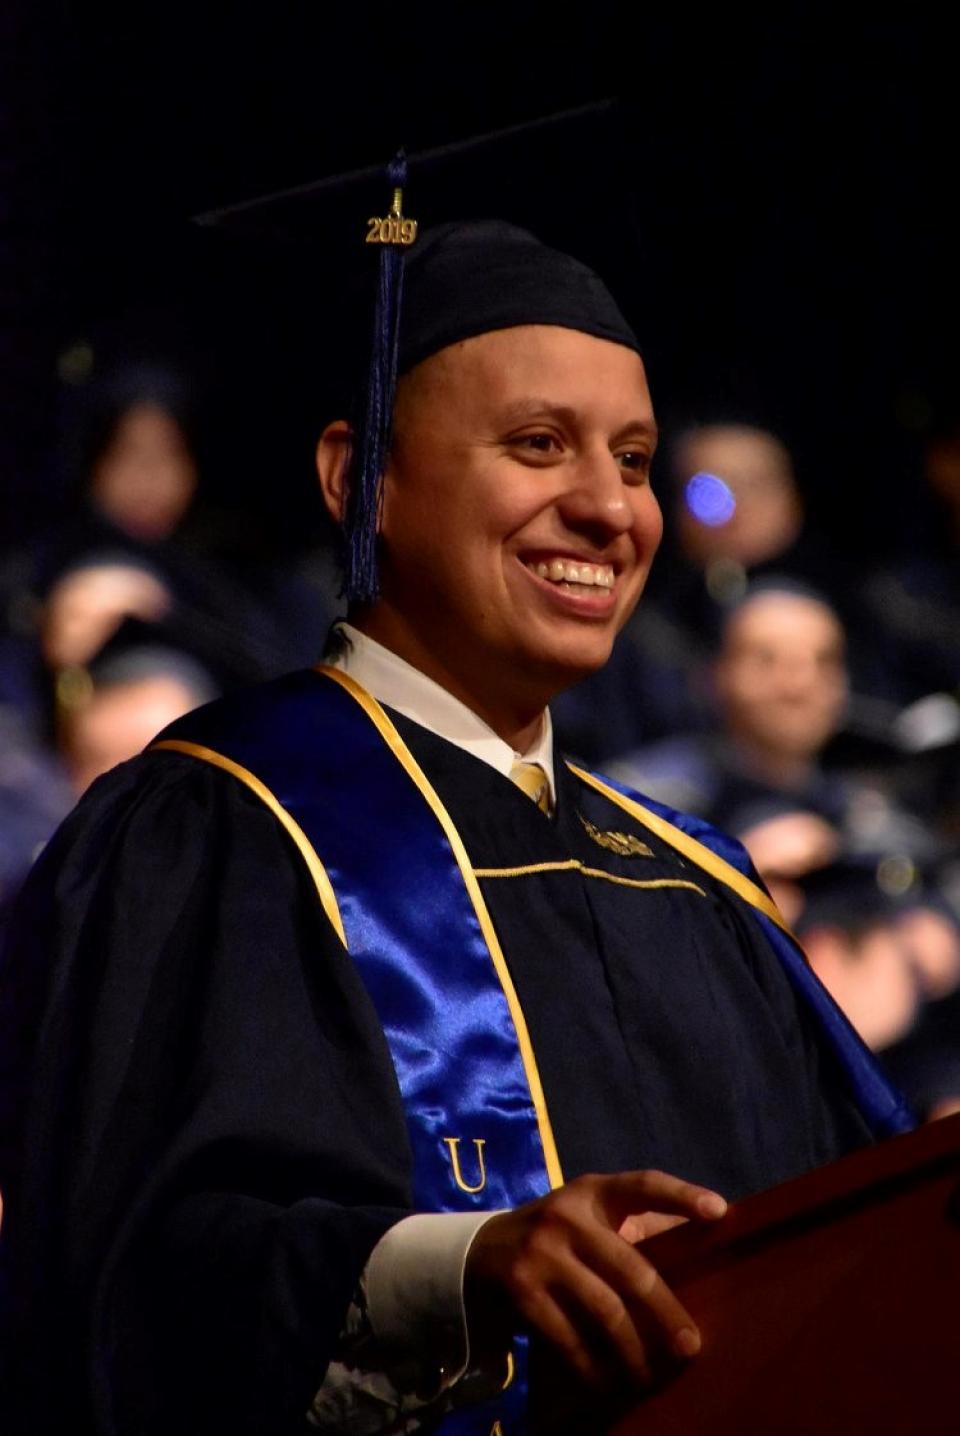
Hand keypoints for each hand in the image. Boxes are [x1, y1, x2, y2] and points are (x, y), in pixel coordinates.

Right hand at [465, 1170, 725, 1389]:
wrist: (478, 1252)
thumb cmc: (556, 1236)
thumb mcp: (587, 1217)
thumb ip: (634, 1226)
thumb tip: (699, 1245)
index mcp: (592, 1192)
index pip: (643, 1185)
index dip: (681, 1195)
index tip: (719, 1211)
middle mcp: (568, 1215)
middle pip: (631, 1267)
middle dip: (666, 1310)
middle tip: (691, 1346)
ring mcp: (542, 1252)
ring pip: (604, 1310)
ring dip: (633, 1349)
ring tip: (650, 1375)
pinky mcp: (522, 1289)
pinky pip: (568, 1337)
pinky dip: (592, 1365)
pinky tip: (608, 1382)